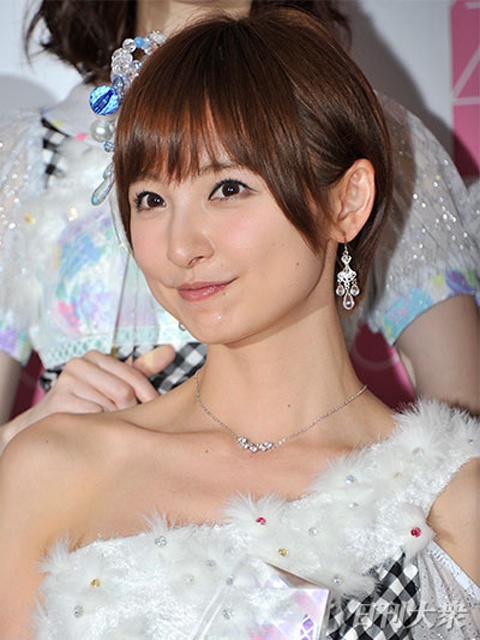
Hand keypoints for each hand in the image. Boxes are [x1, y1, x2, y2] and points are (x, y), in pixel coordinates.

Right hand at [0, 346, 175, 453]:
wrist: (46, 423)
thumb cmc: (89, 402)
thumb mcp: (116, 382)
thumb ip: (143, 368)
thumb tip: (171, 350)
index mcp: (94, 356)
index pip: (134, 375)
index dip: (149, 396)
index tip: (156, 411)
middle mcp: (78, 363)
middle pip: (124, 392)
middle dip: (130, 412)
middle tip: (127, 424)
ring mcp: (66, 381)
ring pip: (110, 407)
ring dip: (114, 422)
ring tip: (107, 428)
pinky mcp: (59, 401)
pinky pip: (95, 418)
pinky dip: (99, 428)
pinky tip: (93, 432)